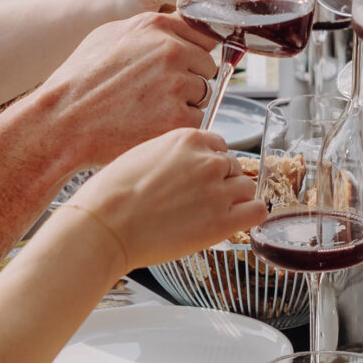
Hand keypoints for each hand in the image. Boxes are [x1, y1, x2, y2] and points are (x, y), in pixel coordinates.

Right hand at [26, 12, 219, 170]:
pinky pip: (196, 121)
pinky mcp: (178, 118)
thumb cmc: (79, 82)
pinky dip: (178, 126)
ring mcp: (177, 84)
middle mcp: (171, 50)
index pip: (203, 33)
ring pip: (203, 94)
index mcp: (156, 26)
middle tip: (156, 92)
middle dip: (190, 79)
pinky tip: (149, 125)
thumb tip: (176, 30)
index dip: (193, 52)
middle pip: (206, 66)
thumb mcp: (109, 36)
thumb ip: (149, 30)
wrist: (61, 122)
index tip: (187, 62)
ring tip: (147, 109)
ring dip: (185, 104)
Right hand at [68, 126, 264, 269]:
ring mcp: (218, 190)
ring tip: (211, 214)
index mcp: (188, 139)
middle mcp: (208, 160)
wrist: (106, 224)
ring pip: (247, 188)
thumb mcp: (142, 155)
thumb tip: (181, 167)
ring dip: (234, 200)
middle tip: (200, 201)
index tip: (201, 178)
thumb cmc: (111, 193)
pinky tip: (234, 222)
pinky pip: (257, 212)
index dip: (210, 164)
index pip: (218, 146)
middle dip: (220, 183)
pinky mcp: (222, 221)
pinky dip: (250, 216)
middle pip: (232, 166)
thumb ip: (172, 156)